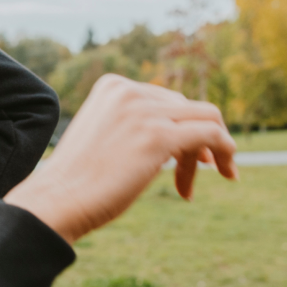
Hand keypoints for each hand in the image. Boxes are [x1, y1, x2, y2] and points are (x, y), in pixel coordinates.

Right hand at [4, 74, 237, 243]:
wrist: (57, 200)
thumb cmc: (77, 181)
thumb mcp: (105, 138)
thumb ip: (134, 125)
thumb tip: (181, 135)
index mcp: (113, 86)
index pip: (166, 99)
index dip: (182, 128)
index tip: (186, 159)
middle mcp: (130, 91)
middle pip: (187, 109)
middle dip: (196, 143)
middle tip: (193, 178)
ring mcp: (145, 111)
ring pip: (206, 120)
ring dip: (212, 151)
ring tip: (202, 183)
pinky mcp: (159, 136)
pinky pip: (212, 134)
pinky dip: (227, 152)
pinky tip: (229, 174)